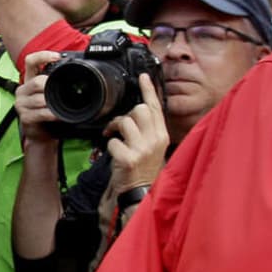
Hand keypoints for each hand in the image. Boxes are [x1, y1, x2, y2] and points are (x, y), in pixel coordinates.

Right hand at [14, 50, 61, 143]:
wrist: (40, 134)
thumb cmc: (46, 112)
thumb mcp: (49, 93)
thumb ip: (54, 82)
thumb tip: (72, 68)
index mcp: (29, 80)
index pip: (31, 61)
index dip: (43, 56)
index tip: (56, 57)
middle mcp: (23, 90)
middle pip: (36, 81)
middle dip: (50, 86)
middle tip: (60, 91)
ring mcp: (22, 104)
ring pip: (39, 99)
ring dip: (53, 103)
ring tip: (61, 106)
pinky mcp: (25, 117)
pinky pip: (41, 113)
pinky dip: (52, 114)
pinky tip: (57, 116)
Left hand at [104, 73, 167, 192]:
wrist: (140, 195)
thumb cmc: (143, 171)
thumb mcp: (152, 148)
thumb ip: (147, 130)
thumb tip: (135, 112)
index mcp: (161, 136)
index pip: (155, 107)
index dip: (148, 90)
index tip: (143, 77)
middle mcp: (155, 140)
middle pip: (138, 110)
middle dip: (125, 115)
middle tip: (120, 127)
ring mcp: (143, 149)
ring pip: (125, 121)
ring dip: (115, 129)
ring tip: (115, 139)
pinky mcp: (129, 158)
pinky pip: (112, 141)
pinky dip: (109, 146)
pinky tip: (115, 156)